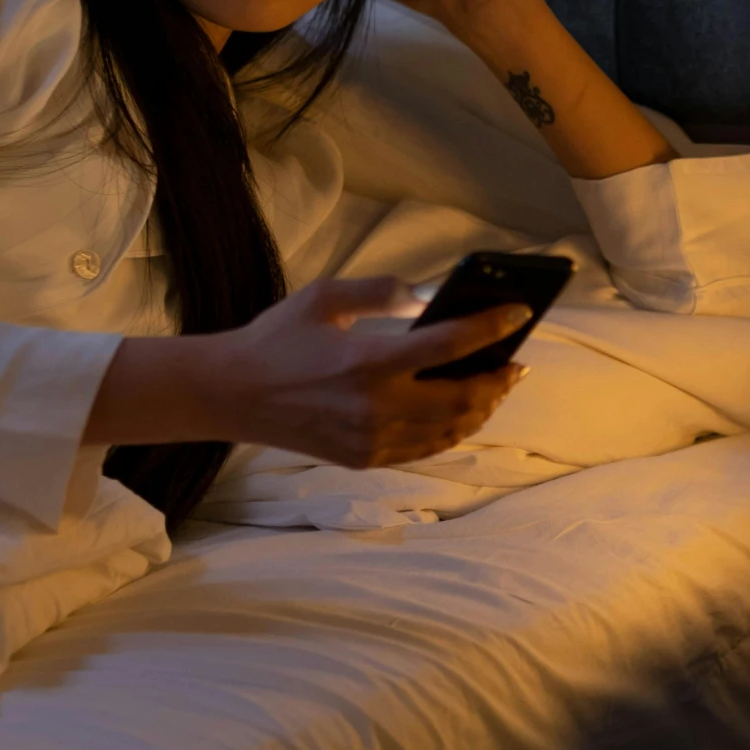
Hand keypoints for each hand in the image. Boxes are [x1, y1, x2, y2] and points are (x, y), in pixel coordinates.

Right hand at [88, 277, 529, 468]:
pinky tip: (463, 411)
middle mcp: (375, 406)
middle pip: (462, 397)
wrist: (230, 394)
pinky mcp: (364, 458)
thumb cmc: (277, 338)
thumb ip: (383, 292)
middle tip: (515, 360)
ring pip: (450, 429)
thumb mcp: (326, 297)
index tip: (519, 313)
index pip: (450, 345)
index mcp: (368, 361)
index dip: (492, 328)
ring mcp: (371, 439)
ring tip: (496, 385)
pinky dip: (453, 430)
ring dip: (482, 407)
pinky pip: (425, 448)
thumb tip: (433, 296)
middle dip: (498, 378)